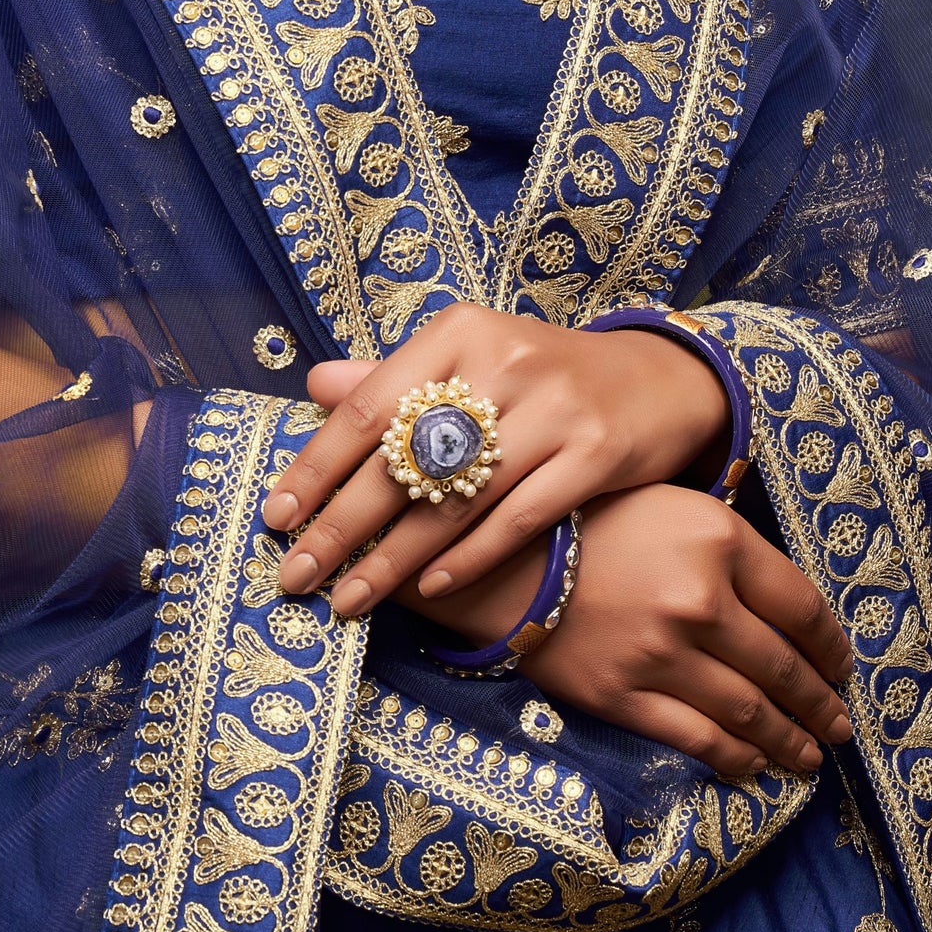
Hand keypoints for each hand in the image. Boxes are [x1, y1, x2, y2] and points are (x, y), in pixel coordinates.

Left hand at [260, 302, 730, 615]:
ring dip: (394, 560)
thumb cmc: (541, 376)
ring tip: (349, 600)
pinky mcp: (594, 453)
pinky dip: (467, 560)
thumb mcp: (471, 358)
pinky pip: (516, 521)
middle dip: (341, 527)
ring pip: (454, 500)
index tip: (274, 517)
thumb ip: (397, 379)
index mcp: (457, 332)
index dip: (316, 467)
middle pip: (402, 459)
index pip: (368, 406)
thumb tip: (315, 384)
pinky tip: (430, 590)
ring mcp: (553, 408)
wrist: (656, 380)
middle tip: (296, 576)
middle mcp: (501, 361)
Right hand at [418, 483, 854, 778]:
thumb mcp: (672, 504)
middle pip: (783, 666)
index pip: (802, 606)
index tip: (842, 666)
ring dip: (790, 740)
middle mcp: (700, 599)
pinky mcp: (626, 695)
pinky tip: (754, 766)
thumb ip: (729, 547)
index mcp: (718, 539)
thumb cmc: (593, 519)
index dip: (832, 646)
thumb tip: (783, 603)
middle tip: (840, 725)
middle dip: (820, 703)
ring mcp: (663, 653)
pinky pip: (697, 739)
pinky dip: (734, 758)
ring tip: (811, 756)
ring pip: (749, 712)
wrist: (505, 555)